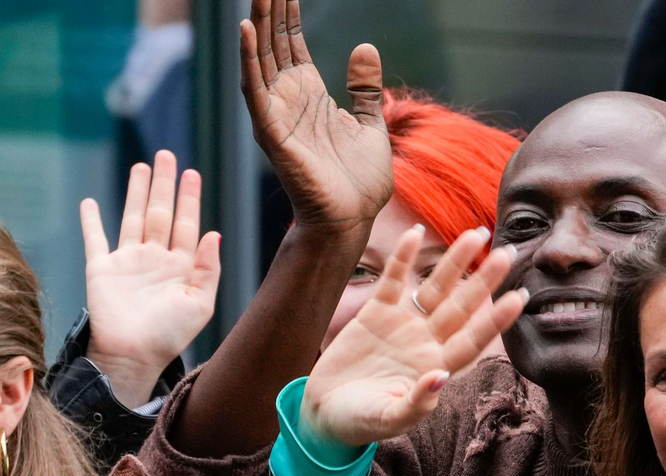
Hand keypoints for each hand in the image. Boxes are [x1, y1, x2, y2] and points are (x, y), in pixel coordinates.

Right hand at [81, 150, 220, 408]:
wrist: (134, 356)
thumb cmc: (170, 335)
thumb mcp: (201, 303)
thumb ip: (209, 268)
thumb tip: (214, 233)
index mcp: (181, 266)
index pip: (187, 223)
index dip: (190, 198)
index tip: (193, 173)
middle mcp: (155, 258)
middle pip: (161, 212)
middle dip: (164, 184)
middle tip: (166, 155)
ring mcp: (128, 261)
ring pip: (133, 217)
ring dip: (136, 192)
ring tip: (141, 167)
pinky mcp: (102, 268)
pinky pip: (95, 239)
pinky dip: (91, 221)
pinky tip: (90, 202)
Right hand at [239, 0, 392, 235]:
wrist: (354, 219)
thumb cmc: (360, 181)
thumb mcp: (371, 124)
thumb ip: (364, 89)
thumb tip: (365, 48)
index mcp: (310, 95)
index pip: (291, 43)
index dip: (287, 13)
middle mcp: (288, 100)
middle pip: (272, 43)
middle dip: (269, 10)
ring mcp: (277, 115)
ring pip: (260, 60)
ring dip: (257, 25)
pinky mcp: (273, 133)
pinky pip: (256, 91)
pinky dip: (250, 61)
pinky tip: (247, 31)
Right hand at [303, 228, 526, 446]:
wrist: (325, 412)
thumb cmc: (362, 422)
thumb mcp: (389, 419)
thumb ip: (417, 403)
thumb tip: (440, 378)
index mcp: (437, 368)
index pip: (474, 339)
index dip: (496, 319)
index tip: (519, 297)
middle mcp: (427, 342)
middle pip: (463, 306)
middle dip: (485, 281)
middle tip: (508, 253)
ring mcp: (403, 325)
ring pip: (436, 287)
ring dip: (455, 261)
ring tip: (476, 235)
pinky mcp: (375, 313)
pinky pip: (393, 280)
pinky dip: (403, 258)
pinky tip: (414, 233)